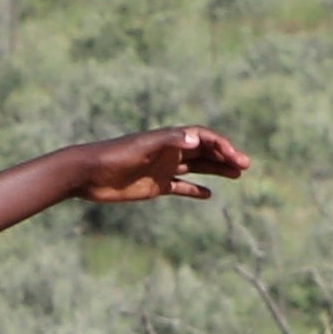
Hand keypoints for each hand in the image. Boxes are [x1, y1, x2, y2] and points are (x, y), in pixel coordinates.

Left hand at [67, 126, 247, 210]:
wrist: (87, 173)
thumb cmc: (113, 156)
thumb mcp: (142, 147)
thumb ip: (169, 141)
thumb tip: (196, 139)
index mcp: (168, 139)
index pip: (203, 138)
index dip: (222, 145)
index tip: (236, 158)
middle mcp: (169, 151)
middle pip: (204, 151)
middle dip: (225, 157)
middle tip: (245, 166)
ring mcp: (163, 168)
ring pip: (196, 168)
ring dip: (216, 170)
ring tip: (237, 175)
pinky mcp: (154, 186)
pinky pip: (180, 187)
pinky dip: (194, 190)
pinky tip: (208, 195)